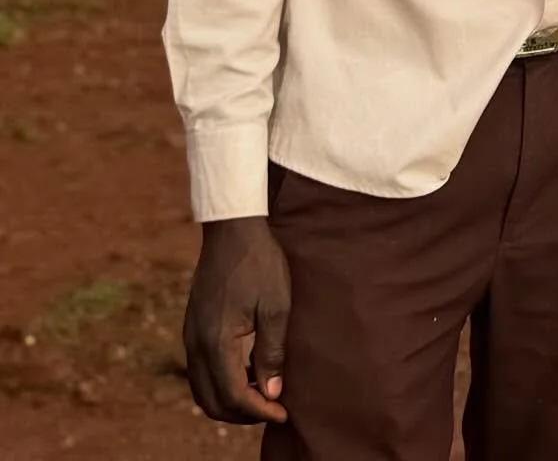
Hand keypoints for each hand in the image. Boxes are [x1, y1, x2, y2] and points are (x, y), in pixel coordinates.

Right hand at [183, 216, 290, 424]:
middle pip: (211, 401)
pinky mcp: (192, 326)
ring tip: (262, 392)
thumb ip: (272, 352)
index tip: (282, 413)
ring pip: (202, 388)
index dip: (258, 411)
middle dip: (241, 413)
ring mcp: (190, 335)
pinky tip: (248, 369)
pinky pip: (201, 369)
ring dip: (229, 399)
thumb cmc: (259, 263)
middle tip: (272, 408)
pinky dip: (221, 380)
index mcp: (216, 341)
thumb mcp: (276, 306)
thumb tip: (271, 393)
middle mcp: (196, 344)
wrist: (232, 228)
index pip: (232, 396)